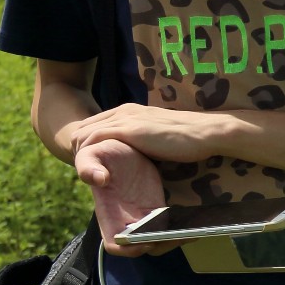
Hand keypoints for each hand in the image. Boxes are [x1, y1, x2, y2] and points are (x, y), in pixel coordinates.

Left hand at [72, 103, 231, 166]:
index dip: (87, 144)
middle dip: (78, 149)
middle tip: (86, 171)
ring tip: (87, 174)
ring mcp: (124, 119)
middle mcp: (123, 111)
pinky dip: (86, 155)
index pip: (94, 124)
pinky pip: (92, 140)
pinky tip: (92, 170)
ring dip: (79, 154)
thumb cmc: (190, 139)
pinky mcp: (128, 130)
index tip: (92, 163)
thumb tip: (140, 154)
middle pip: (83, 128)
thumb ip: (143, 138)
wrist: (206, 132)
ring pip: (83, 134)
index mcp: (130, 110)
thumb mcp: (158, 135)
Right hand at [75, 137, 180, 257]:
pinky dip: (182, 229)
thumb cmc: (103, 153)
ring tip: (192, 230)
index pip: (115, 244)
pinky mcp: (160, 208)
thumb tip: (99, 178)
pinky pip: (170, 226)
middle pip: (143, 247)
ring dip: (175, 239)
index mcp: (109, 214)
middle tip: (178, 235)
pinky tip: (198, 222)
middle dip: (160, 245)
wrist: (122, 147)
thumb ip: (88, 165)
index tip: (146, 239)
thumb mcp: (91, 154)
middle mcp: (127, 220)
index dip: (128, 248)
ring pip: (160, 239)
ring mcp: (145, 216)